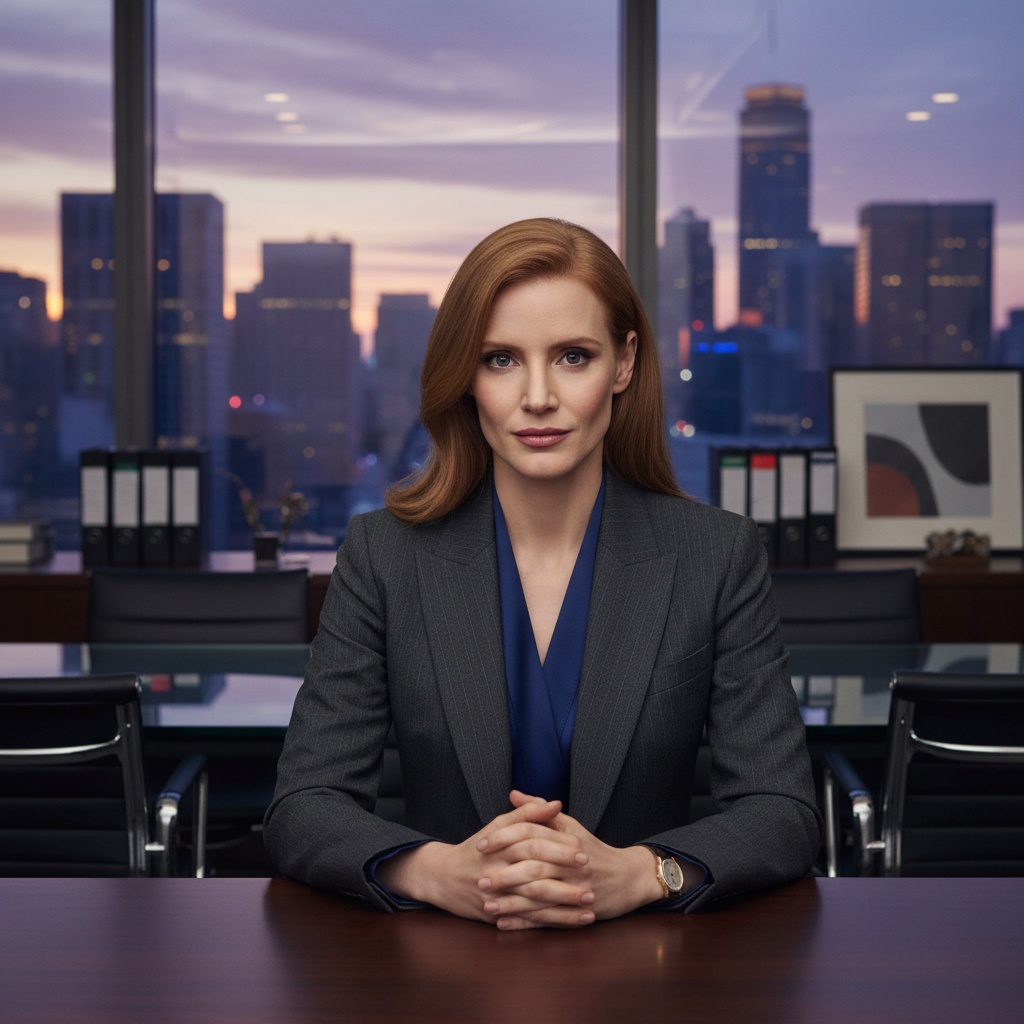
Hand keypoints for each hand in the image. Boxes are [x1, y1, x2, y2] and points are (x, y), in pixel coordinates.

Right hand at [374, 797, 594, 925]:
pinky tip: (574, 922)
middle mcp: (496, 871)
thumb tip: (555, 803)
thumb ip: (526, 812)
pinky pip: (528, 922)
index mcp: (499, 846)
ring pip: (533, 902)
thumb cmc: (477, 848)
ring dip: (563, 905)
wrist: (443, 878)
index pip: (532, 843)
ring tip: (590, 904)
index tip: (583, 848)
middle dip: (564, 876)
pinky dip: (552, 922)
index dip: (558, 846)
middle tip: (591, 877)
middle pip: (533, 873)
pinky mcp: (496, 917)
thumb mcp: (497, 825)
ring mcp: (495, 897)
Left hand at [475, 790, 664, 929]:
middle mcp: (571, 865)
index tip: (480, 844)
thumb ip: (539, 810)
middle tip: (480, 879)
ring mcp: (575, 890)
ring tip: (486, 905)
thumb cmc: (594, 849)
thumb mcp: (570, 825)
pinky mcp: (578, 912)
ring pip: (539, 897)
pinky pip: (548, 919)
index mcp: (566, 840)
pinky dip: (525, 922)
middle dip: (504, 875)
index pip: (530, 834)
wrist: (629, 878)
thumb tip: (513, 794)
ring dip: (511, 903)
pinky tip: (504, 923)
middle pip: (533, 867)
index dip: (503, 838)